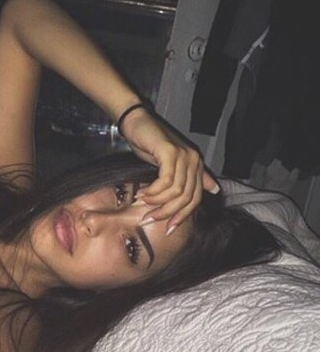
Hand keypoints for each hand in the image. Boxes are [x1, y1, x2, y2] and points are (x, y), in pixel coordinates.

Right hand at [119, 106, 219, 230]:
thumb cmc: (150, 144)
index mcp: (196, 166)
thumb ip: (188, 179)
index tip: (168, 229)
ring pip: (176, 192)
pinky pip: (166, 181)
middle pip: (187, 198)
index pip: (195, 199)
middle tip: (149, 218)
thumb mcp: (169, 165)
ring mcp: (184, 156)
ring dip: (157, 202)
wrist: (136, 122)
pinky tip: (142, 192)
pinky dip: (153, 191)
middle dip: (168, 213)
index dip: (182, 216)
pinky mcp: (170, 152)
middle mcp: (194, 161)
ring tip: (142, 202)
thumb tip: (215, 190)